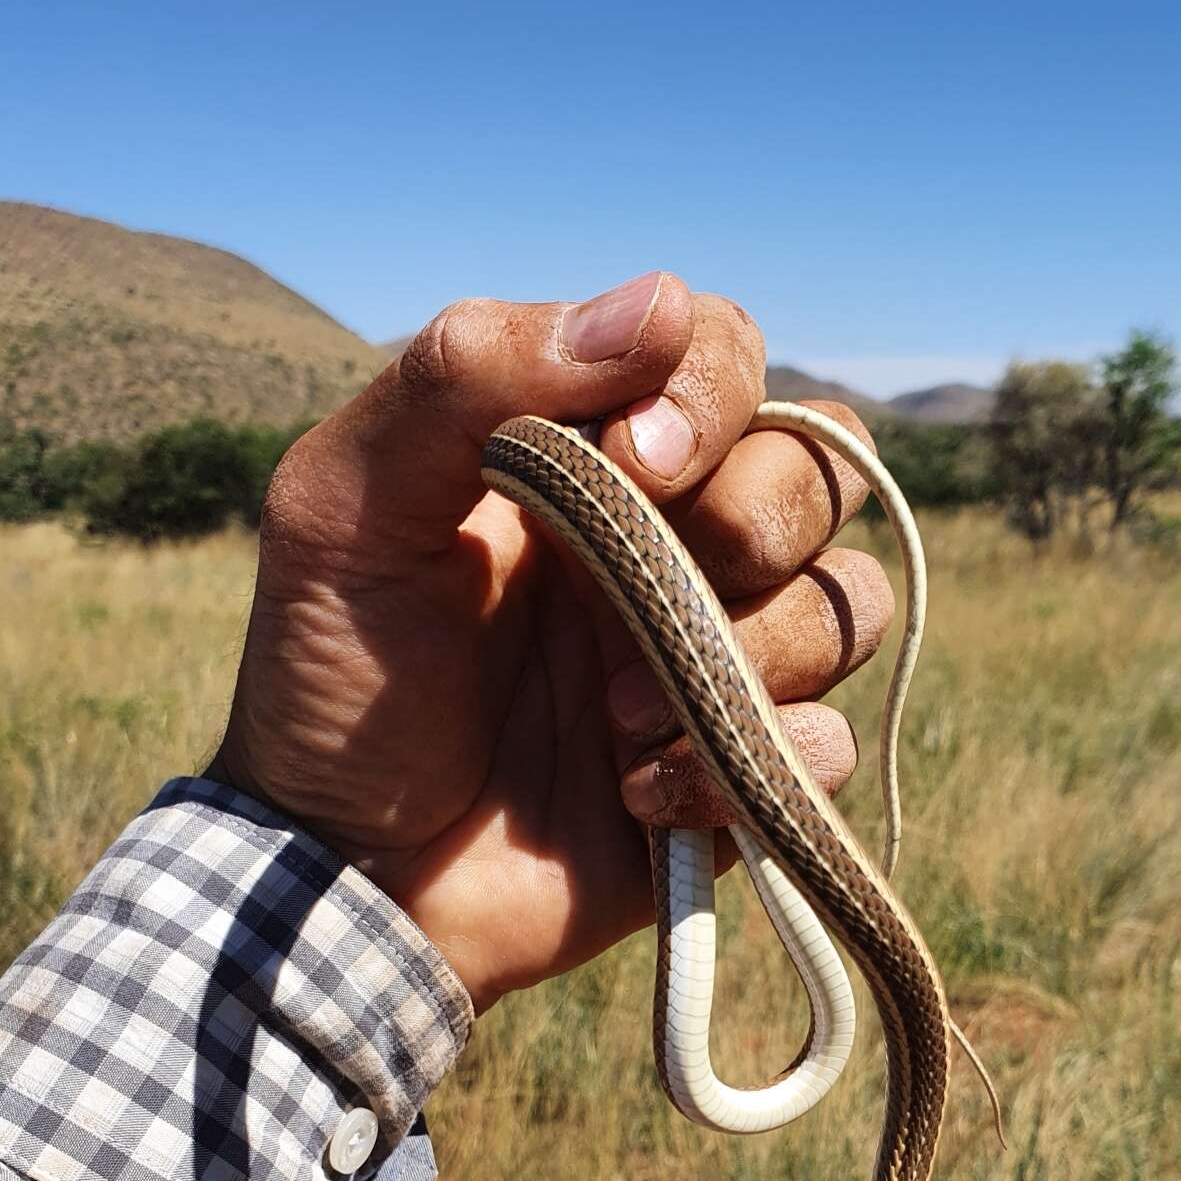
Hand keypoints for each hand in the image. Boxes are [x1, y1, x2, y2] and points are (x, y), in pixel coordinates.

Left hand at [212, 274, 892, 1012]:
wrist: (343, 877)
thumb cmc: (332, 682)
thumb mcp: (346, 507)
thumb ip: (466, 379)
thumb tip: (652, 304)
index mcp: (593, 460)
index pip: (728, 358)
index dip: (715, 393)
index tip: (637, 461)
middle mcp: (676, 546)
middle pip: (820, 472)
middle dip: (754, 521)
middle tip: (643, 592)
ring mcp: (716, 663)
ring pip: (849, 605)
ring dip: (753, 654)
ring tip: (613, 714)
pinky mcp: (739, 779)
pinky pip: (829, 749)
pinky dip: (751, 768)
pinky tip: (635, 792)